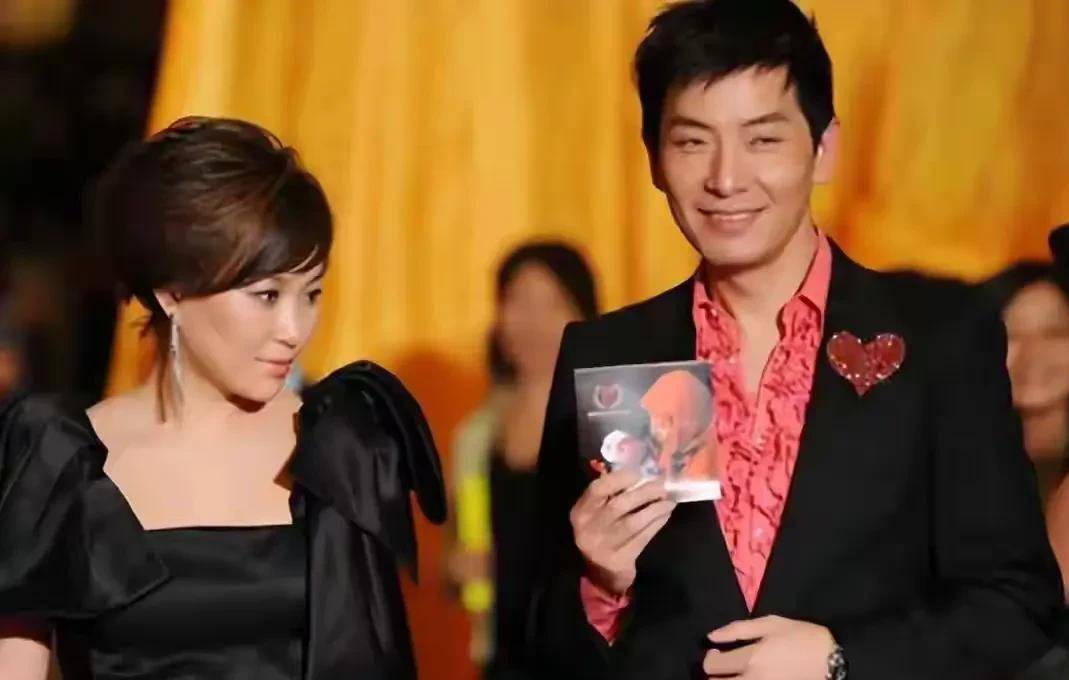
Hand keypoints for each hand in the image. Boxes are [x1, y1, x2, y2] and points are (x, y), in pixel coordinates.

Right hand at [570, 469, 675, 594]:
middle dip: (644, 493)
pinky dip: (656, 524)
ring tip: (668, 501)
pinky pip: (642, 537)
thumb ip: (608, 493)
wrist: (600, 570)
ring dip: (655, 509)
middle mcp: (590, 528)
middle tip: (661, 485)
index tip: (640, 472)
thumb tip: (637, 472)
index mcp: (581, 511)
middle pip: (619, 505)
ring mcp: (605, 545)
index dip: (619, 479)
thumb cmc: (600, 531)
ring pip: (634, 523)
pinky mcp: (621, 558)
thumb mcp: (595, 512)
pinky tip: (665, 515)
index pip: (597, 489)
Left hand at [703, 616, 834, 678]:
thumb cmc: (801, 637)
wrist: (831, 661)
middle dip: (714, 675)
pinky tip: (749, 677)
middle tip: (724, 666)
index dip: (710, 657)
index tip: (718, 651)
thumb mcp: (770, 624)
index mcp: (752, 657)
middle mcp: (754, 679)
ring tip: (735, 674)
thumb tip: (711, 636)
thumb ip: (738, 629)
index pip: (714, 665)